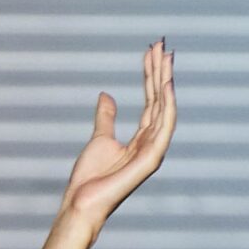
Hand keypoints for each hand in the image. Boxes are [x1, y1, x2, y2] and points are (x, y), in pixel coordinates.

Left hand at [60, 38, 175, 232]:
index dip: (151, 75)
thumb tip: (107, 95)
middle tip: (161, 44)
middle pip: (160, 100)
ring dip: (166, 81)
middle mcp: (152, 142)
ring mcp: (154, 151)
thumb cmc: (89, 178)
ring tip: (165, 56)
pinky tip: (166, 84)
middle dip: (161, 72)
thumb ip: (107, 117)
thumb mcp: (99, 138)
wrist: (81, 203)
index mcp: (142, 138)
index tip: (151, 51)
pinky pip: (163, 127)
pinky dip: (167, 105)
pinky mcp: (151, 160)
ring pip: (164, 108)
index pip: (151, 101)